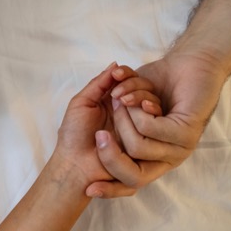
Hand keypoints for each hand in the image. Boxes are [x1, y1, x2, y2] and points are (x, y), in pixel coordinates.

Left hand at [50, 63, 158, 198]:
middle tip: (120, 95)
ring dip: (141, 101)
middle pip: (145, 93)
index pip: (131, 83)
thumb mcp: (82, 103)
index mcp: (114, 103)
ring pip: (154, 107)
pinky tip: (141, 111)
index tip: (119, 74)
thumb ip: (98, 84)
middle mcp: (130, 114)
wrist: (75, 166)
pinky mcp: (149, 142)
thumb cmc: (73, 135)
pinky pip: (157, 126)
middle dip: (136, 89)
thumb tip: (115, 65)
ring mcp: (141, 128)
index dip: (128, 77)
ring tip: (122, 104)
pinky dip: (150, 116)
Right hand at [86, 51, 227, 195]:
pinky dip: (139, 111)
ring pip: (136, 147)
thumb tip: (96, 144)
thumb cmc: (158, 84)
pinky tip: (142, 99)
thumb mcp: (128, 105)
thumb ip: (116, 121)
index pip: (130, 185)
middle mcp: (169, 158)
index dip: (109, 191)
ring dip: (123, 119)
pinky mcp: (186, 134)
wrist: (190, 65)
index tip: (89, 190)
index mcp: (154, 156)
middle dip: (109, 153)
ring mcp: (180, 148)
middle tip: (102, 125)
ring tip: (122, 99)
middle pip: (132, 176)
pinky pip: (149, 129)